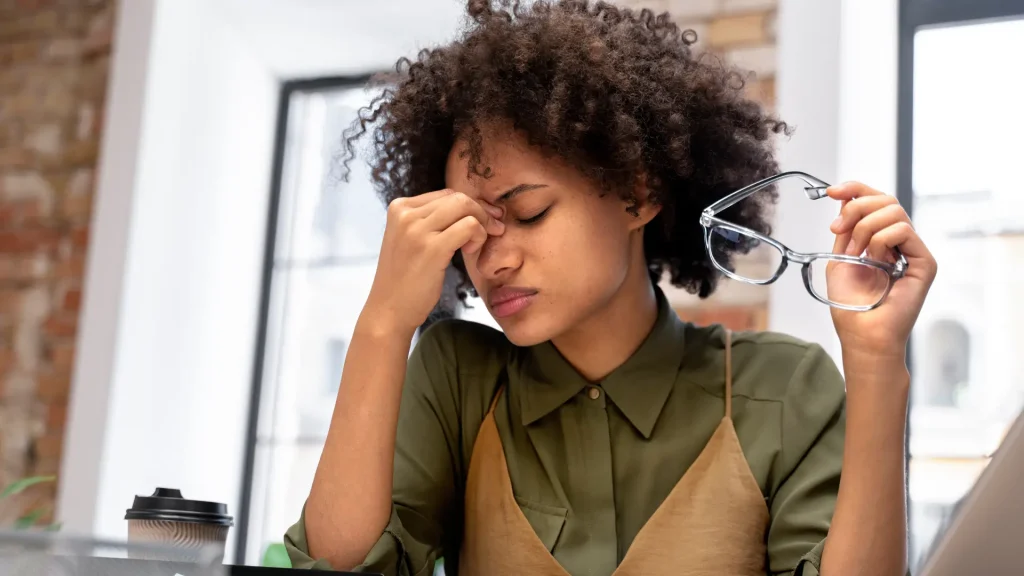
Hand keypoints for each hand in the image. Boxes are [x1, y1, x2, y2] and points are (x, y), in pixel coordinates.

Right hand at [365, 189, 504, 333]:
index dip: (470, 206)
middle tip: (494, 230)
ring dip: (482, 224)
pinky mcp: (431, 248)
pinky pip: (469, 226)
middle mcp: (405, 214)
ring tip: (475, 245)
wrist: (390, 309)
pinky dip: (479, 236)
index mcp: (399, 208)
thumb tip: (471, 205)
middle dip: (482, 212)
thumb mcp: (411, 240)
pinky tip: (470, 251)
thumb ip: (432, 220)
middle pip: (458, 198)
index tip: (484, 221)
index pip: (446, 194)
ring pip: (465, 207)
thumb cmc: (406, 278)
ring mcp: (417, 230)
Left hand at [825, 182, 936, 357]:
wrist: (862, 334)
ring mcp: (913, 251)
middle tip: (837, 230)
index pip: (876, 201)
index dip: (855, 189)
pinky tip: (874, 259)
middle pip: (886, 200)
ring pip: (894, 211)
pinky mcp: (924, 262)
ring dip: (865, 228)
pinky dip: (881, 240)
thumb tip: (846, 199)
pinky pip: (903, 231)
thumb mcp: (839, 258)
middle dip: (856, 208)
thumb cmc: (850, 305)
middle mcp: (900, 243)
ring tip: (855, 254)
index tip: (831, 192)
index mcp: (881, 239)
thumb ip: (846, 229)